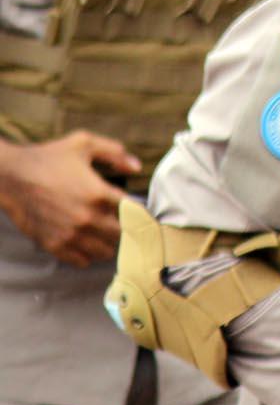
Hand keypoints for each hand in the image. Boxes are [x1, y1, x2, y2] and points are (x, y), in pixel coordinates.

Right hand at [0, 132, 138, 265]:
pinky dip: (89, 255)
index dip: (141, 213)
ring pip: (105, 252)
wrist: (11, 176)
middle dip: (128, 230)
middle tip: (127, 225)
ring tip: (108, 235)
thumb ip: (115, 152)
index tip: (142, 212)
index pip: (135, 213)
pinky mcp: (54, 244)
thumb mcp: (84, 143)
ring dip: (111, 244)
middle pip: (123, 236)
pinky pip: (81, 261)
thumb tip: (136, 168)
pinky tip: (88, 243)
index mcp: (99, 193)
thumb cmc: (49, 157)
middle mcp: (87, 218)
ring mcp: (70, 234)